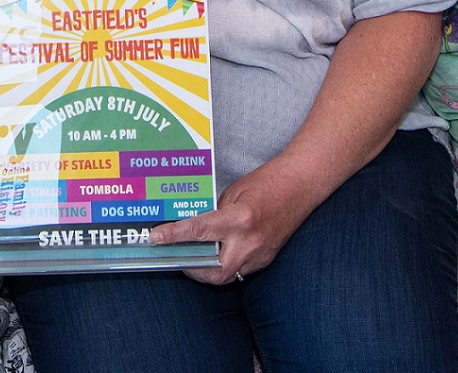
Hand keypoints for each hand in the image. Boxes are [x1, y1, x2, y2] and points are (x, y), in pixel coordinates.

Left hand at [148, 163, 315, 284]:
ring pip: (228, 275)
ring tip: (195, 256)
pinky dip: (226, 263)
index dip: (174, 236)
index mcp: (240, 219)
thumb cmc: (267, 182)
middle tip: (178, 258)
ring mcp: (261, 254)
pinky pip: (241, 269)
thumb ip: (215, 212)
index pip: (199, 231)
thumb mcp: (233, 192)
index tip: (156, 238)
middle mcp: (250, 242)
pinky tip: (218, 252)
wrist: (301, 185)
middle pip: (214, 272)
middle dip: (193, 270)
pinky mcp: (267, 259)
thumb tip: (196, 226)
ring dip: (209, 269)